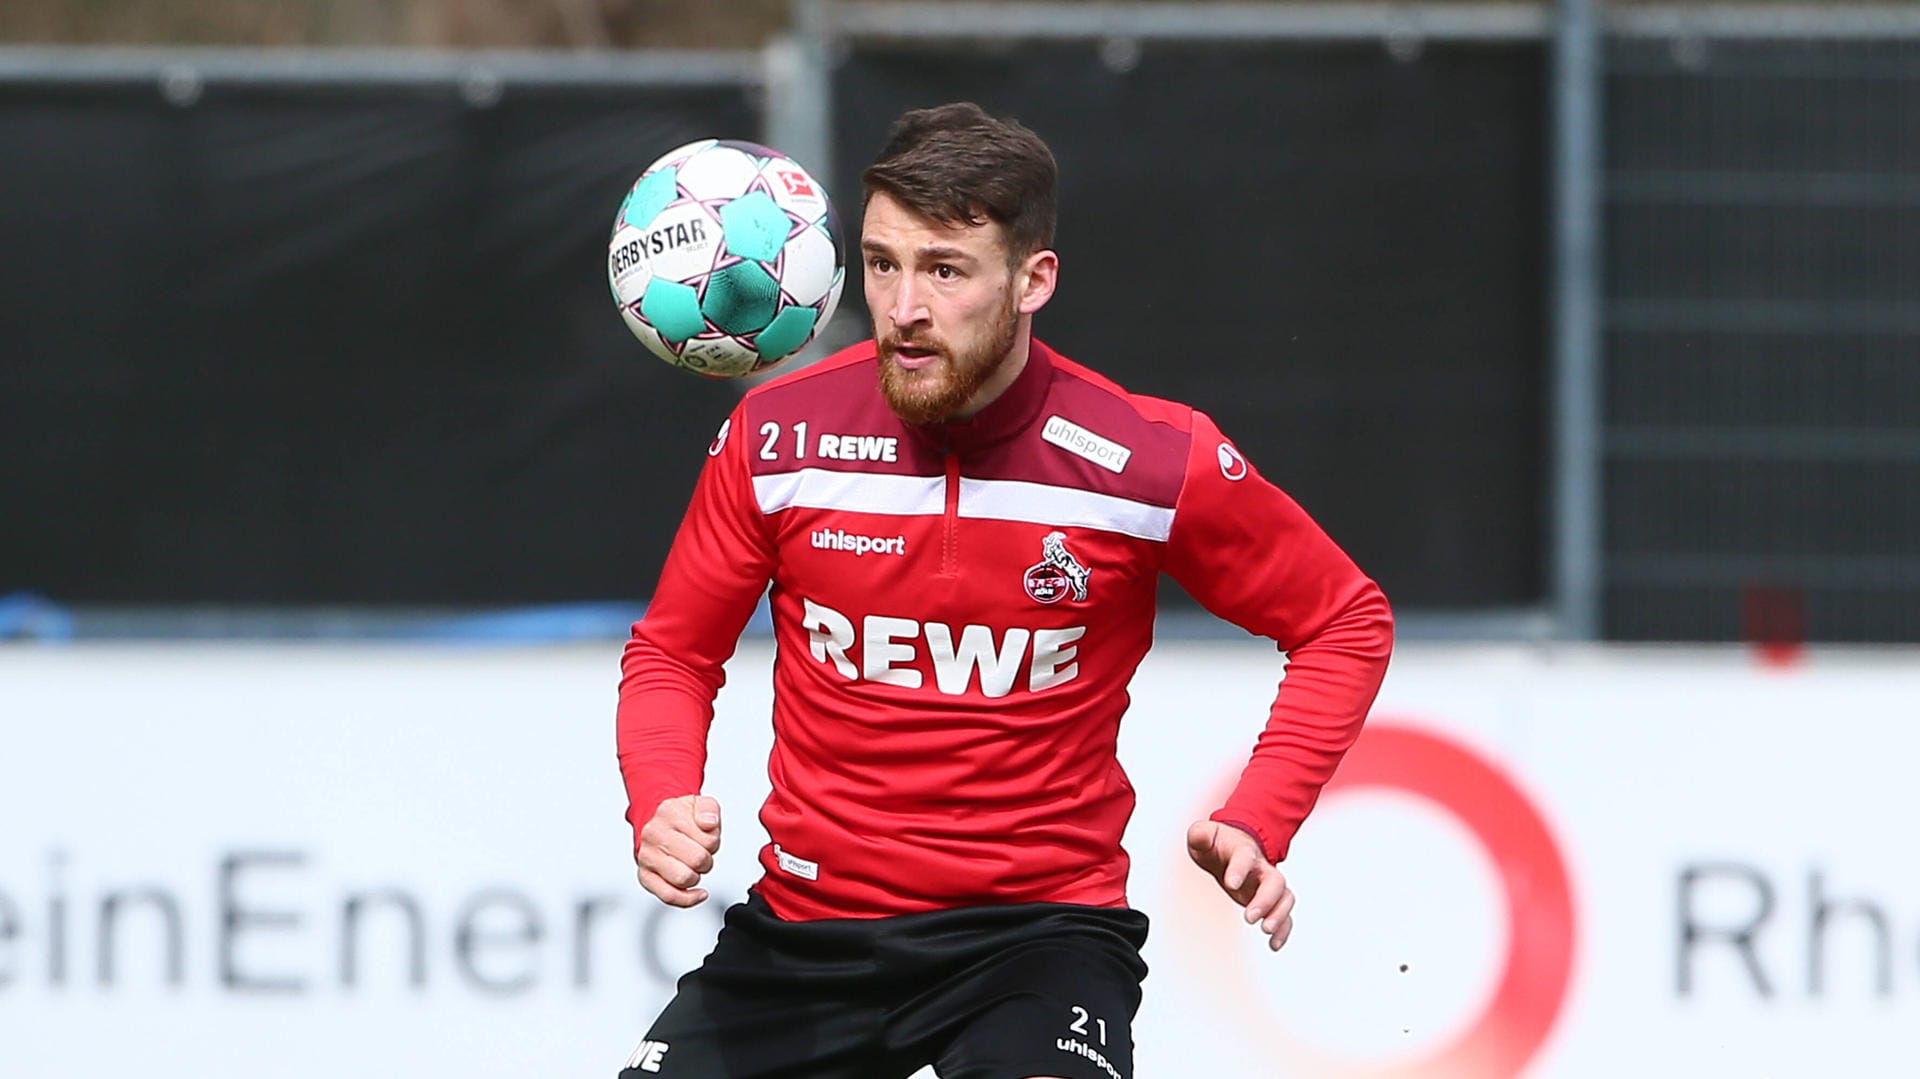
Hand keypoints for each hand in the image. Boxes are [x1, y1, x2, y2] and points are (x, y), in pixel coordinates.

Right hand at [636, 794, 722, 906]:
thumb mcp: (700, 803)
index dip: (713, 842)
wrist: (657, 823)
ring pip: (683, 880)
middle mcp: (654, 834)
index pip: (708, 839)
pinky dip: (687, 899)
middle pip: (697, 860)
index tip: (706, 837)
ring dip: (696, 876)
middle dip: (706, 861)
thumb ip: (709, 809)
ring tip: (691, 866)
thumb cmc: (681, 817)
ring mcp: (648, 856)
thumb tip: (709, 823)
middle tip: (700, 854)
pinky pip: (669, 896)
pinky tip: (697, 893)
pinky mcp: (645, 876)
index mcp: (669, 813)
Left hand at [1186, 820, 1295, 950]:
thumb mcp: (1203, 835)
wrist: (1232, 846)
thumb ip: (1200, 835)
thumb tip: (1200, 837)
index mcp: (1243, 850)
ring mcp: (1267, 884)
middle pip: (1275, 881)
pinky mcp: (1269, 900)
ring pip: (1285, 898)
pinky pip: (1284, 915)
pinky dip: (1283, 930)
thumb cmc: (1218, 843)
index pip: (1245, 857)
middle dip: (1265, 900)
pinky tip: (1274, 945)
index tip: (1230, 884)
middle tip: (1250, 917)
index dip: (1240, 869)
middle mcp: (1261, 868)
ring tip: (1266, 931)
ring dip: (1279, 916)